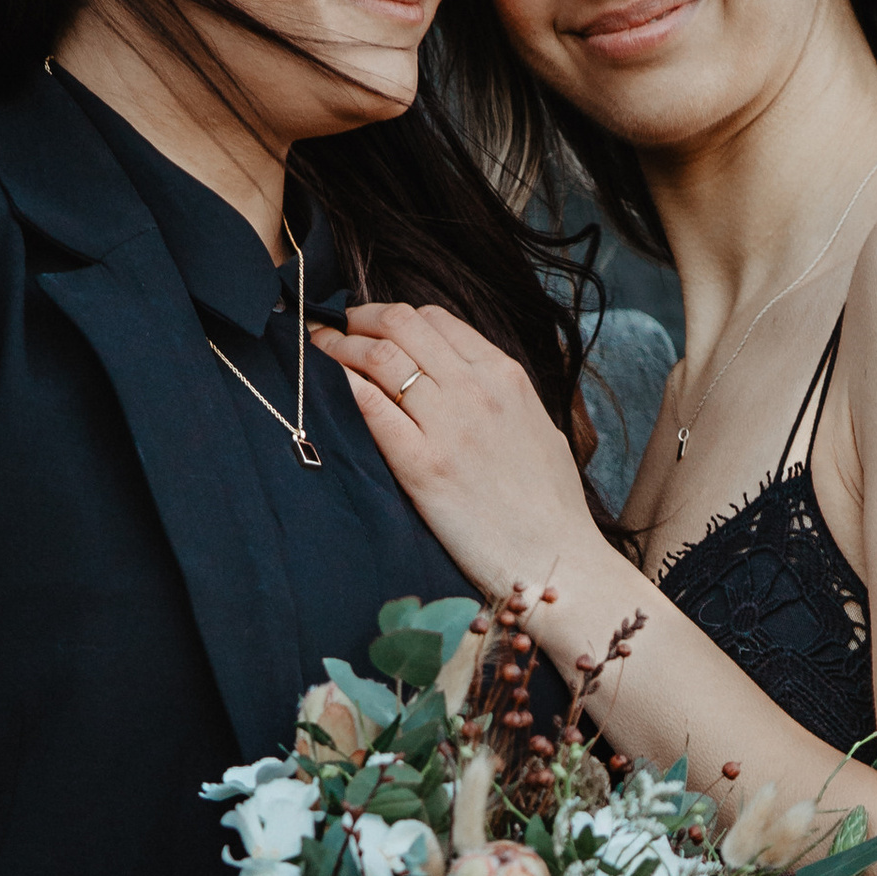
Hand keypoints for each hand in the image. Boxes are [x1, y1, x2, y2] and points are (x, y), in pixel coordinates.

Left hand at [312, 302, 605, 600]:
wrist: (555, 560)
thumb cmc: (549, 504)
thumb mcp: (538, 428)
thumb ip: (502, 395)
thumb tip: (465, 376)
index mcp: (505, 375)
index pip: (437, 320)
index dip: (393, 315)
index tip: (370, 324)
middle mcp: (477, 389)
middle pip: (402, 325)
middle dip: (360, 319)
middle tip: (337, 328)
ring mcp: (449, 425)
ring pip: (380, 357)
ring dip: (342, 346)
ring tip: (321, 350)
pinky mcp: (423, 467)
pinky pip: (370, 407)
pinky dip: (342, 385)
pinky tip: (327, 384)